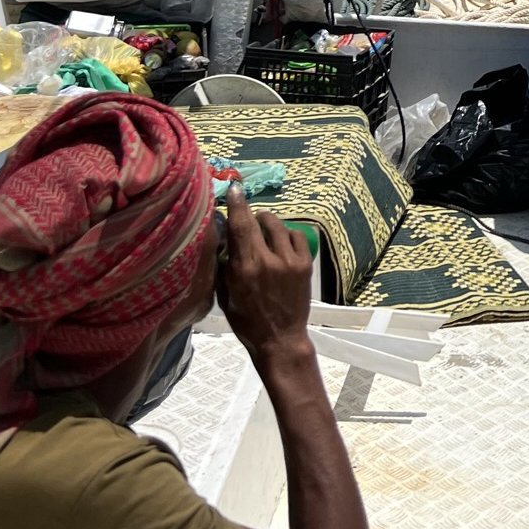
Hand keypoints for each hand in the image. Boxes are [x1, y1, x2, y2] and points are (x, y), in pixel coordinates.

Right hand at [219, 184, 313, 360]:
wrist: (280, 338)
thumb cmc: (246, 320)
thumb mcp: (226, 293)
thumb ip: (225, 265)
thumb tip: (223, 238)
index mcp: (244, 268)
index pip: (239, 227)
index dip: (237, 204)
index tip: (234, 189)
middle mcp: (268, 260)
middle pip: (258, 221)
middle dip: (250, 212)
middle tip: (246, 217)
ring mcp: (290, 261)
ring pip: (278, 225)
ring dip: (268, 223)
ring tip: (263, 230)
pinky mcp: (305, 264)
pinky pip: (297, 235)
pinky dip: (287, 234)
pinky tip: (281, 242)